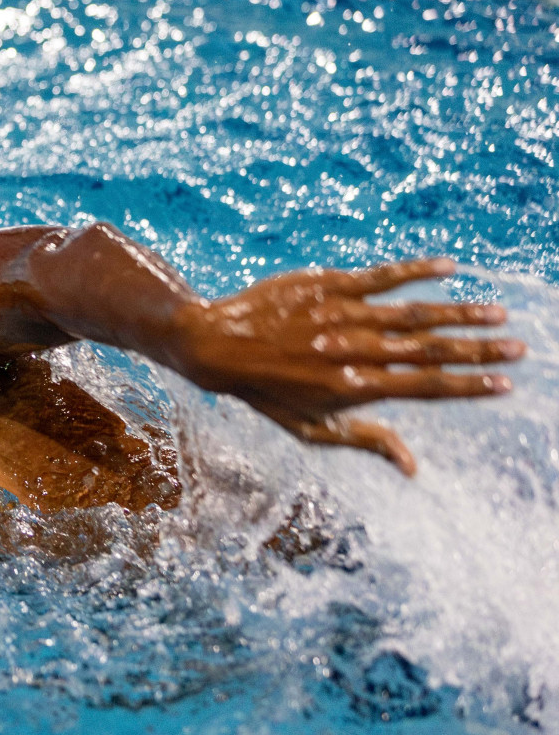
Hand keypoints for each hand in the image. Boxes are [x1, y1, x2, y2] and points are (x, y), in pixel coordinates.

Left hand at [167, 258, 524, 475]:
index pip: (424, 388)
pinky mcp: (328, 286)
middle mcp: (353, 351)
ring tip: (497, 314)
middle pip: (429, 351)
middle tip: (519, 347)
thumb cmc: (265, 392)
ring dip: (459, 313)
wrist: (214, 346)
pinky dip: (417, 270)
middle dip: (478, 351)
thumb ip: (365, 442)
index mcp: (353, 389)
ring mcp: (342, 315)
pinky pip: (381, 276)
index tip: (506, 385)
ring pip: (414, 313)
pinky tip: (450, 267)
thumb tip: (413, 468)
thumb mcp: (310, 429)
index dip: (468, 386)